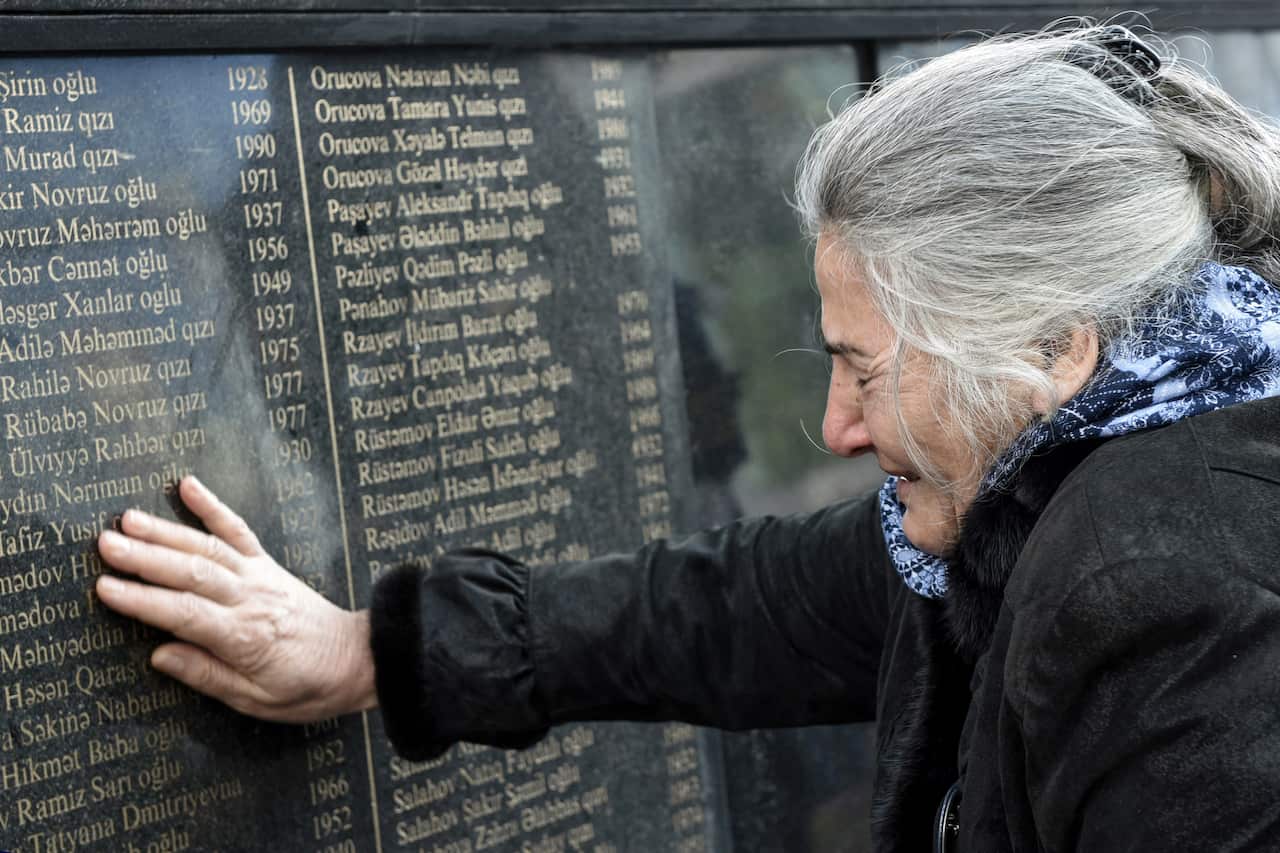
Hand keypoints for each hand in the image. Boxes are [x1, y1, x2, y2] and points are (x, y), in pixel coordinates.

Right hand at [95, 476, 376, 722]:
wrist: (357, 660)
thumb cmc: (306, 687)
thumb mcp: (256, 699)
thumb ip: (207, 675)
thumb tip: (159, 654)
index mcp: (245, 637)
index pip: (185, 614)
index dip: (143, 600)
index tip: (105, 587)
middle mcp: (251, 599)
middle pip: (191, 574)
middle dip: (145, 558)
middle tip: (105, 544)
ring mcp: (260, 576)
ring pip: (207, 549)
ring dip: (166, 532)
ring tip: (127, 520)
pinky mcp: (268, 565)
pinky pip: (239, 531)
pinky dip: (214, 507)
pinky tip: (188, 486)